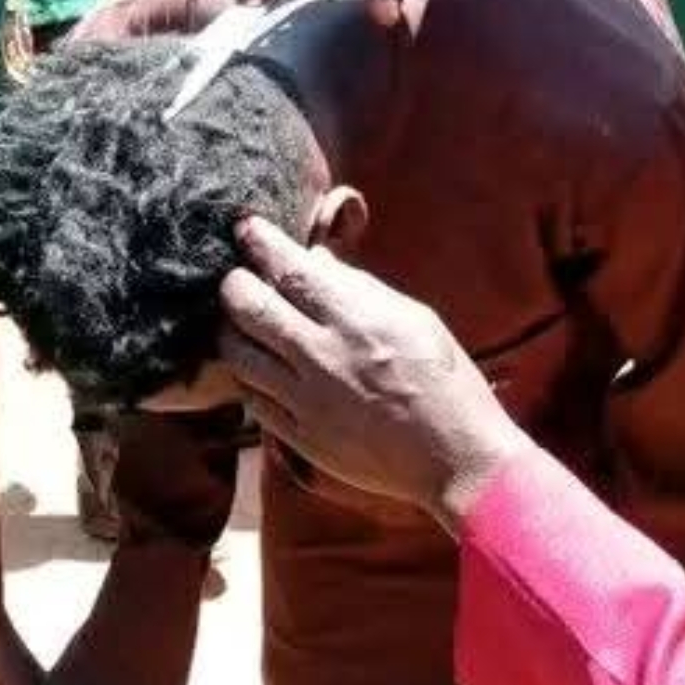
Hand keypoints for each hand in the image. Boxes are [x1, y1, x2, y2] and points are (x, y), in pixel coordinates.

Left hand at [214, 219, 526, 521]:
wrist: (454, 457)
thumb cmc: (444, 380)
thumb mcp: (413, 319)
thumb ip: (360, 290)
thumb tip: (317, 262)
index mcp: (358, 320)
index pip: (292, 271)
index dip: (261, 244)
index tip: (245, 227)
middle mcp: (325, 357)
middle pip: (250, 309)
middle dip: (233, 285)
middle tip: (235, 278)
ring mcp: (307, 400)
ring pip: (238, 357)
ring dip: (229, 333)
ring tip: (237, 323)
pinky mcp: (299, 437)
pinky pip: (251, 399)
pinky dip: (246, 377)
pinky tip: (254, 367)